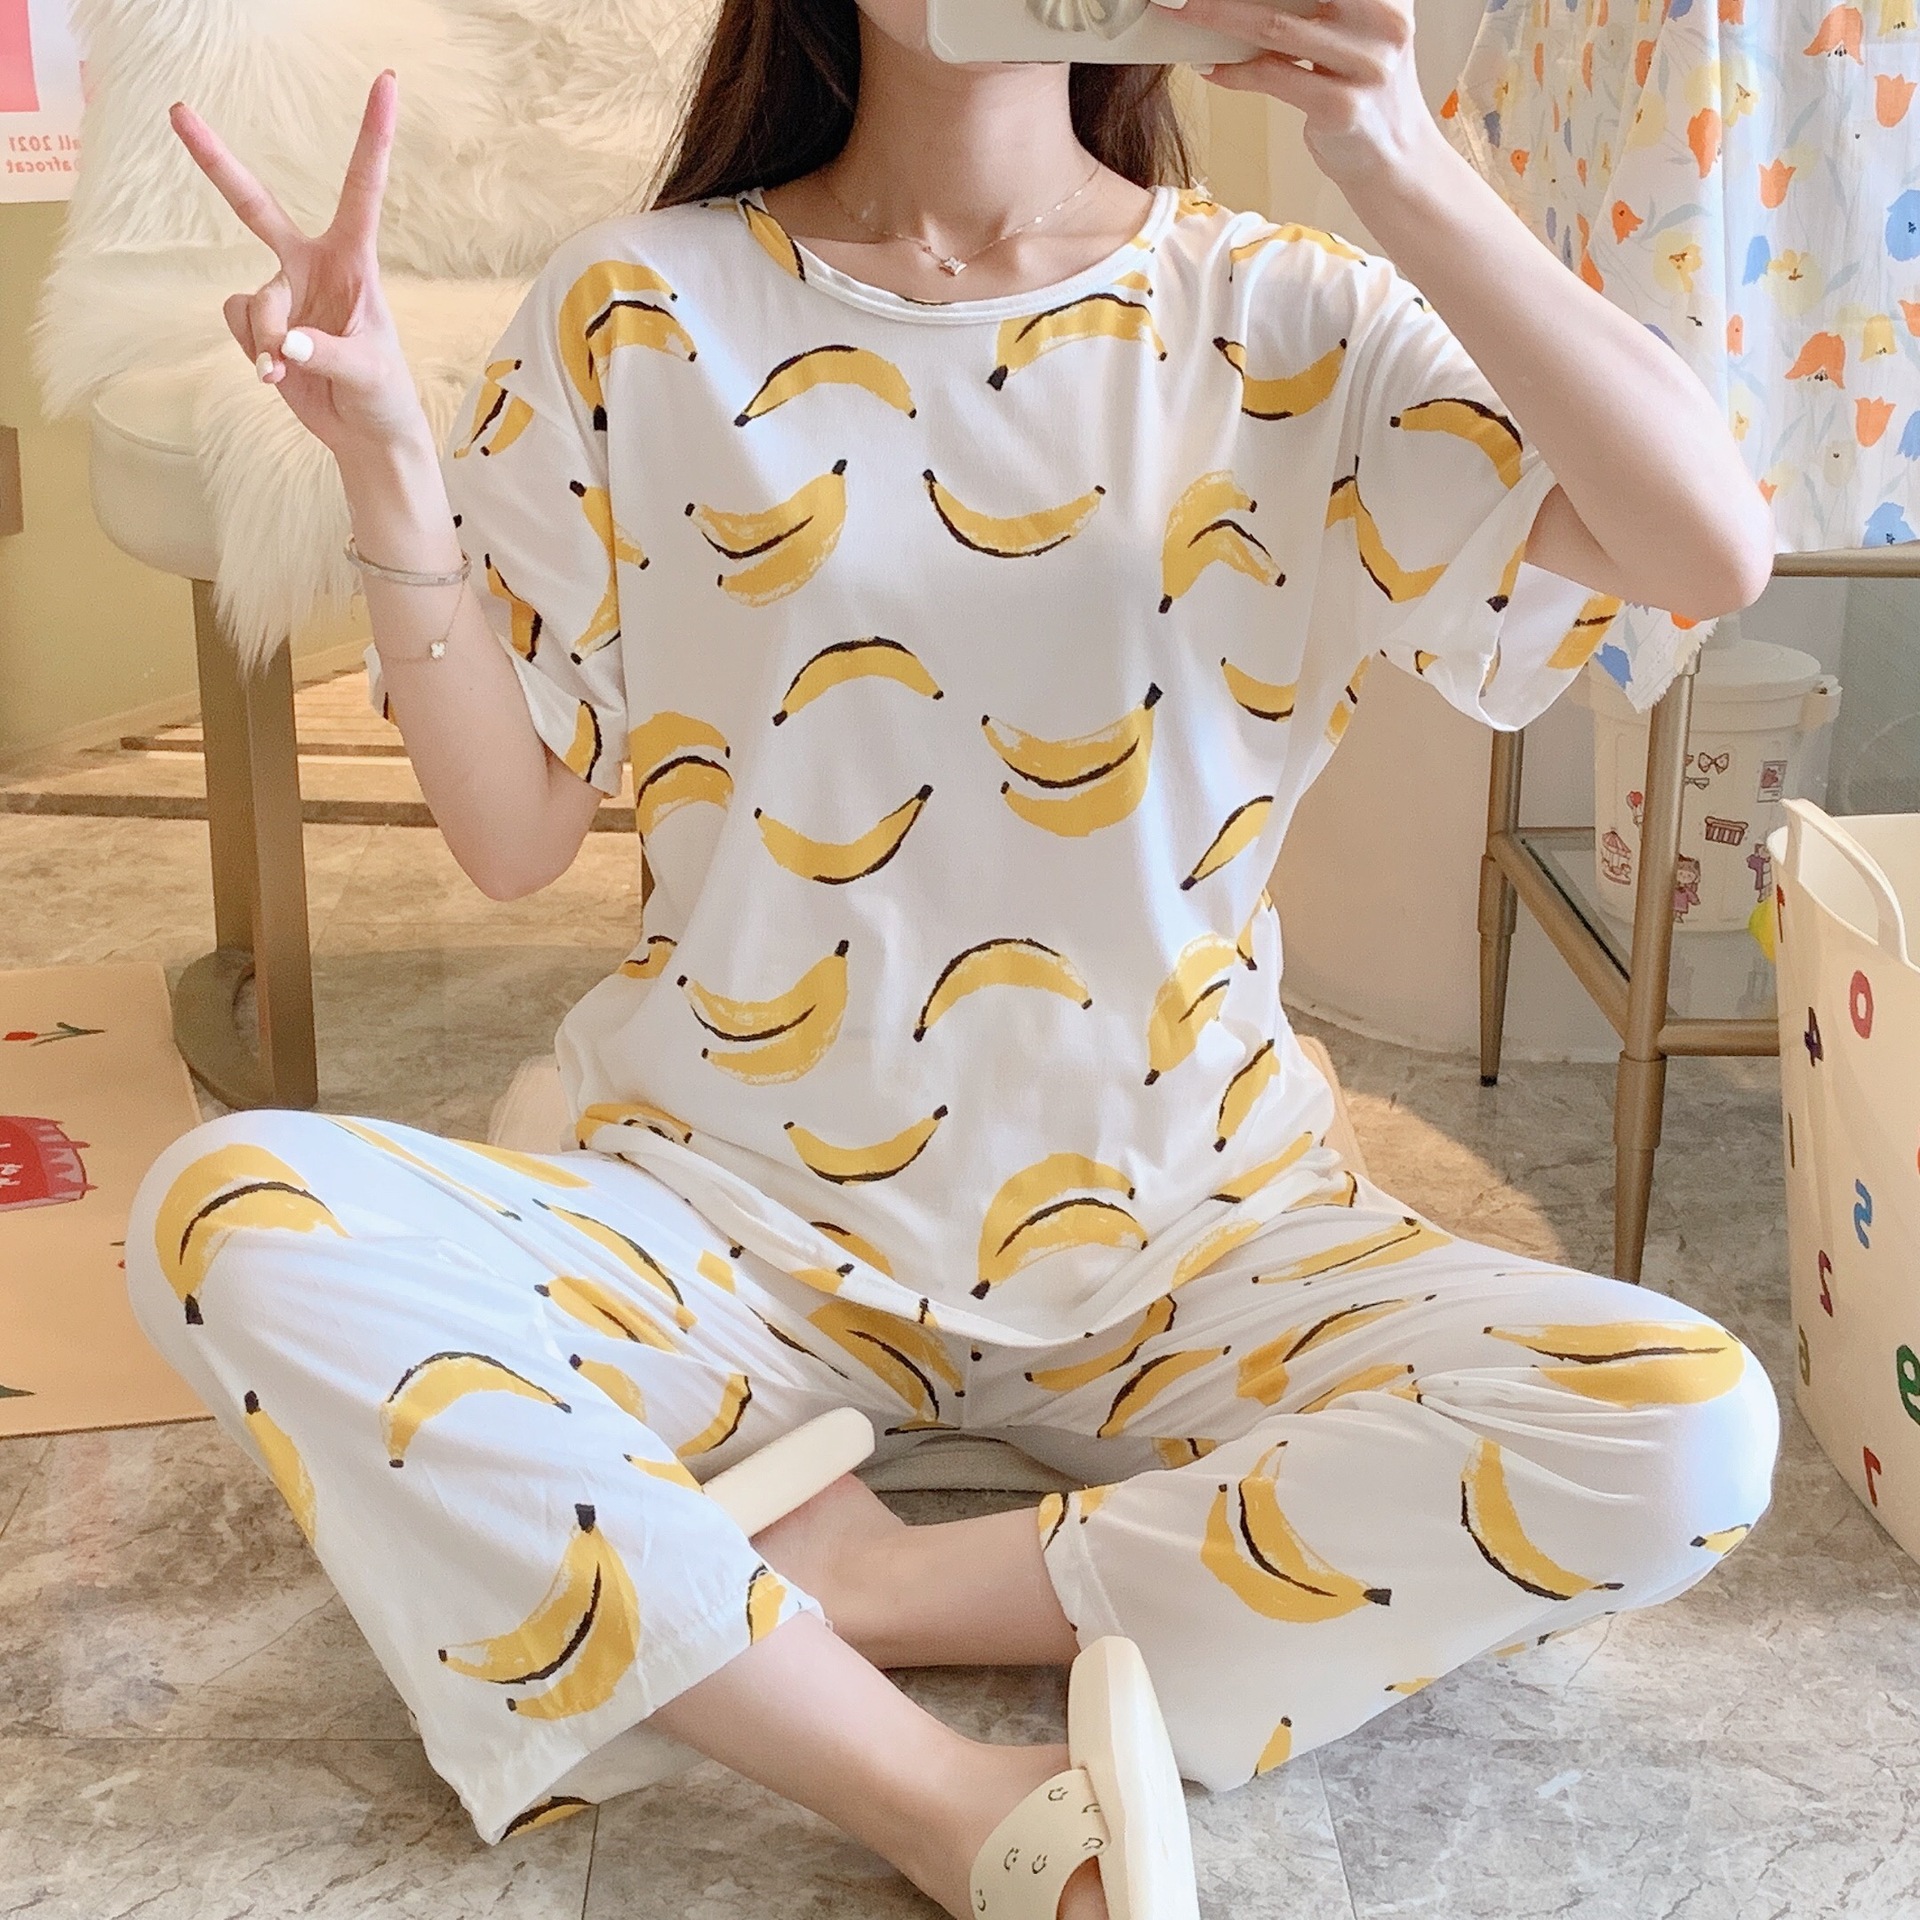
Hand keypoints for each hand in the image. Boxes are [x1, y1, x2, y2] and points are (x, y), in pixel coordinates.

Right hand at [170, 73, 428, 460]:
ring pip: (254, 301)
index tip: (387, 81)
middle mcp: (311, 264)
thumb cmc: (383, 393)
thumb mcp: (368, 373)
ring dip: (266, 339)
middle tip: (176, 110)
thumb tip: (284, 345)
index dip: (372, 136)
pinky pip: (239, 323)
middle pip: (253, 205)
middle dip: (214, 160)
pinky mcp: (260, 322)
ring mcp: (282, 291)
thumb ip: (326, 355)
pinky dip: (253, 352)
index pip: (361, 189)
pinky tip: (275, 374)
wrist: (364, 431)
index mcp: (353, 260)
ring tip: (287, 369)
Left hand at [1155, 0, 1442, 189]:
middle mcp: (1383, 19)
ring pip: (1272, 27)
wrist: (1394, 157)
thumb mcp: (1355, 28)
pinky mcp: (1341, 107)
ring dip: (1215, 17)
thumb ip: (1315, 3)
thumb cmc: (1363, 86)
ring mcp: (1365, 64)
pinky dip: (1233, 72)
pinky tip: (1208, 67)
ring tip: (1180, 11)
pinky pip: (1271, 78)